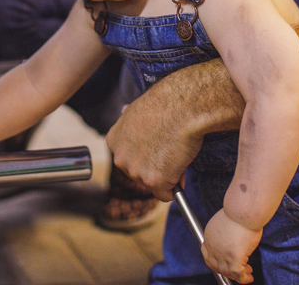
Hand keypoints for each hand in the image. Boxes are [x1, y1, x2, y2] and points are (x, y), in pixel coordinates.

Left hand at [106, 85, 203, 201]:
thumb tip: (131, 124)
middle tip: (171, 150)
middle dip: (155, 167)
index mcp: (114, 141)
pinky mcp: (154, 181)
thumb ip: (133, 128)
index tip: (158, 146)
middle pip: (139, 174)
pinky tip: (181, 166)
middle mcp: (120, 158)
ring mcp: (136, 171)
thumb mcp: (138, 112)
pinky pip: (166, 194)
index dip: (146, 154)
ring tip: (177, 151)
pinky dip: (176, 188)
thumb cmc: (167, 104)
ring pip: (153, 184)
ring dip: (167, 175)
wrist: (184, 107)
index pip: (129, 158)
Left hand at [201, 211, 259, 283]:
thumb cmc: (238, 211)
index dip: (215, 263)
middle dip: (227, 270)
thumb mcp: (224, 220)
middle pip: (217, 266)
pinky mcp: (234, 258)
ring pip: (227, 272)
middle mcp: (213, 247)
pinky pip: (238, 274)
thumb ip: (224, 230)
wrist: (242, 210)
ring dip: (237, 275)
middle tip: (238, 270)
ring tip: (248, 272)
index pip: (207, 256)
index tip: (223, 264)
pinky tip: (249, 277)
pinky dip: (244, 279)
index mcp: (209, 237)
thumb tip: (231, 235)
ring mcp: (223, 254)